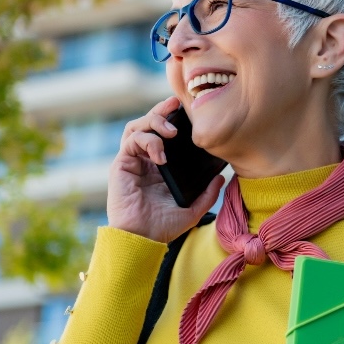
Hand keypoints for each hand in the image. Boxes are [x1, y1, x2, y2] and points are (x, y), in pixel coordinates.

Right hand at [107, 96, 224, 243]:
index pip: (163, 134)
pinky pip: (131, 141)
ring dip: (154, 121)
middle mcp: (144, 160)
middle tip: (178, 104)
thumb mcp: (192, 209)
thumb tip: (222, 176)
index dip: (172, 118)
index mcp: (159, 166)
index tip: (188, 109)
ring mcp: (131, 161)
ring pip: (136, 127)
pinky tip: (161, 154)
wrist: (142, 240)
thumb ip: (207, 194)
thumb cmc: (163, 227)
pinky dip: (147, 141)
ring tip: (172, 131)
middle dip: (162, 110)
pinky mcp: (121, 165)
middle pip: (148, 123)